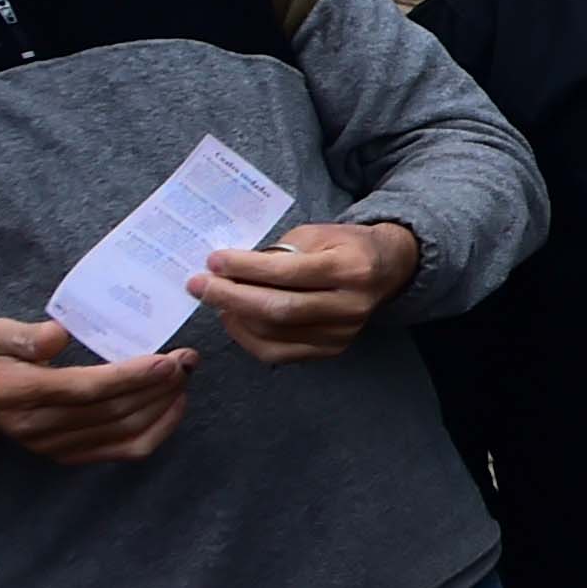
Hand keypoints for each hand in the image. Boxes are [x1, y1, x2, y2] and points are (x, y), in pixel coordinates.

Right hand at [0, 318, 193, 462]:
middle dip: (159, 386)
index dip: (131, 377)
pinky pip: (125, 450)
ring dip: (164, 405)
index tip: (167, 361)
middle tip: (187, 360)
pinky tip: (174, 405)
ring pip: (125, 431)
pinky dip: (158, 429)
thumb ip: (24, 336)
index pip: (85, 389)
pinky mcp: (70, 456)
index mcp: (18, 392)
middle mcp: (38, 426)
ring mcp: (55, 446)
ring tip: (184, 376)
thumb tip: (58, 334)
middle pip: (113, 411)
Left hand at [192, 223, 415, 364]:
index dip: (245, 268)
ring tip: (215, 299)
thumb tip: (230, 270)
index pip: (288, 273)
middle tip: (199, 285)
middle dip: (230, 297)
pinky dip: (247, 338)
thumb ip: (278, 252)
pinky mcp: (332, 350)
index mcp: (351, 269)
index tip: (213, 261)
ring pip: (274, 334)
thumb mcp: (316, 234)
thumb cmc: (345, 246)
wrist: (387, 268)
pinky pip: (278, 353)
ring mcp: (342, 333)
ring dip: (235, 317)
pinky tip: (235, 318)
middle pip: (279, 310)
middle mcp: (351, 306)